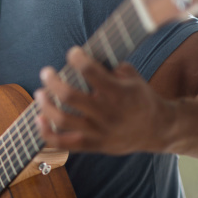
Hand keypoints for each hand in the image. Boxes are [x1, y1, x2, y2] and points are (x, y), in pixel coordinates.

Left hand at [34, 46, 174, 154]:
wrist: (158, 130)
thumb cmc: (140, 98)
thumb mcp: (132, 78)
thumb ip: (110, 67)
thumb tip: (84, 57)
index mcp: (118, 93)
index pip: (91, 71)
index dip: (77, 58)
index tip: (73, 52)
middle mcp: (106, 113)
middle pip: (69, 96)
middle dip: (52, 81)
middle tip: (46, 72)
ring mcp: (98, 131)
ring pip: (62, 120)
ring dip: (45, 105)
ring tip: (40, 93)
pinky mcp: (93, 145)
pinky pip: (63, 143)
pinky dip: (46, 133)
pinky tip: (39, 119)